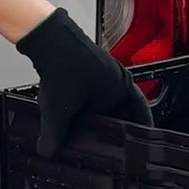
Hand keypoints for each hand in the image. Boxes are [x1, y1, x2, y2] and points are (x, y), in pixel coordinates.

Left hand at [15, 8, 153, 156]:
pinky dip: (87, 104)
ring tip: (90, 129)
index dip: (139, 131)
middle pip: (122, 110)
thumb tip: (49, 150)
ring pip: (106, 101)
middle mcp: (117, 79)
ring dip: (99, 115)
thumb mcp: (60, 110)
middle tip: (111, 143)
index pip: (141, 115)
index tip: (139, 144)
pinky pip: (93, 92)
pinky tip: (73, 111)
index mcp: (122, 88)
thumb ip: (55, 135)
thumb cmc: (64, 63)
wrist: (47, 38)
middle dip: (115, 127)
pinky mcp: (88, 67)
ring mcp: (104, 71)